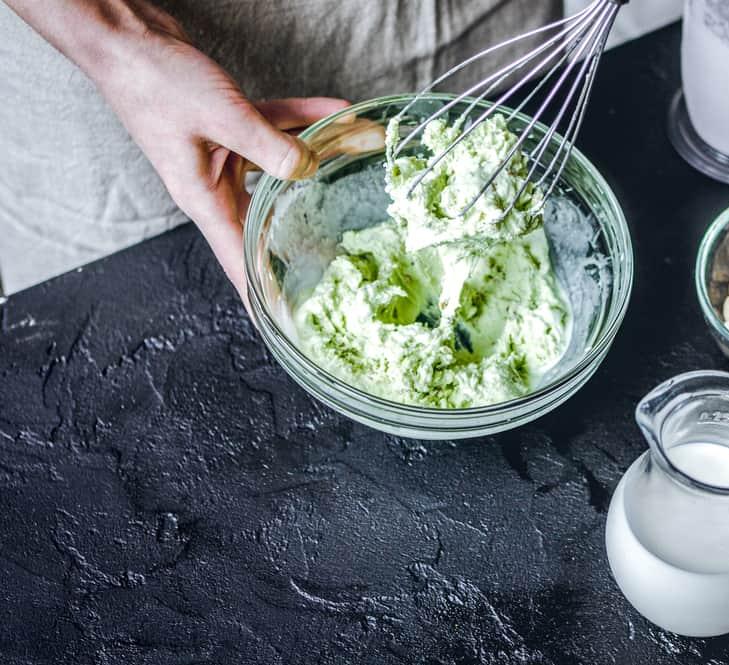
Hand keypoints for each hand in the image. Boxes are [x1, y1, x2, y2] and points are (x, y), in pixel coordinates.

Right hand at [90, 5, 347, 301]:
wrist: (124, 37)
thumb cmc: (154, 82)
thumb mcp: (219, 117)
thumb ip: (268, 146)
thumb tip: (307, 170)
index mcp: (202, 197)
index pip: (237, 259)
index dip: (260, 292)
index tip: (283, 319)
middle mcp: (213, 183)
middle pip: (268, 215)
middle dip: (306, 226)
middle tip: (343, 249)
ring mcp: (222, 152)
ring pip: (279, 164)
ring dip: (319, 156)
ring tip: (360, 152)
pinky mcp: (228, 122)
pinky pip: (274, 126)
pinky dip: (303, 119)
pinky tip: (336, 113)